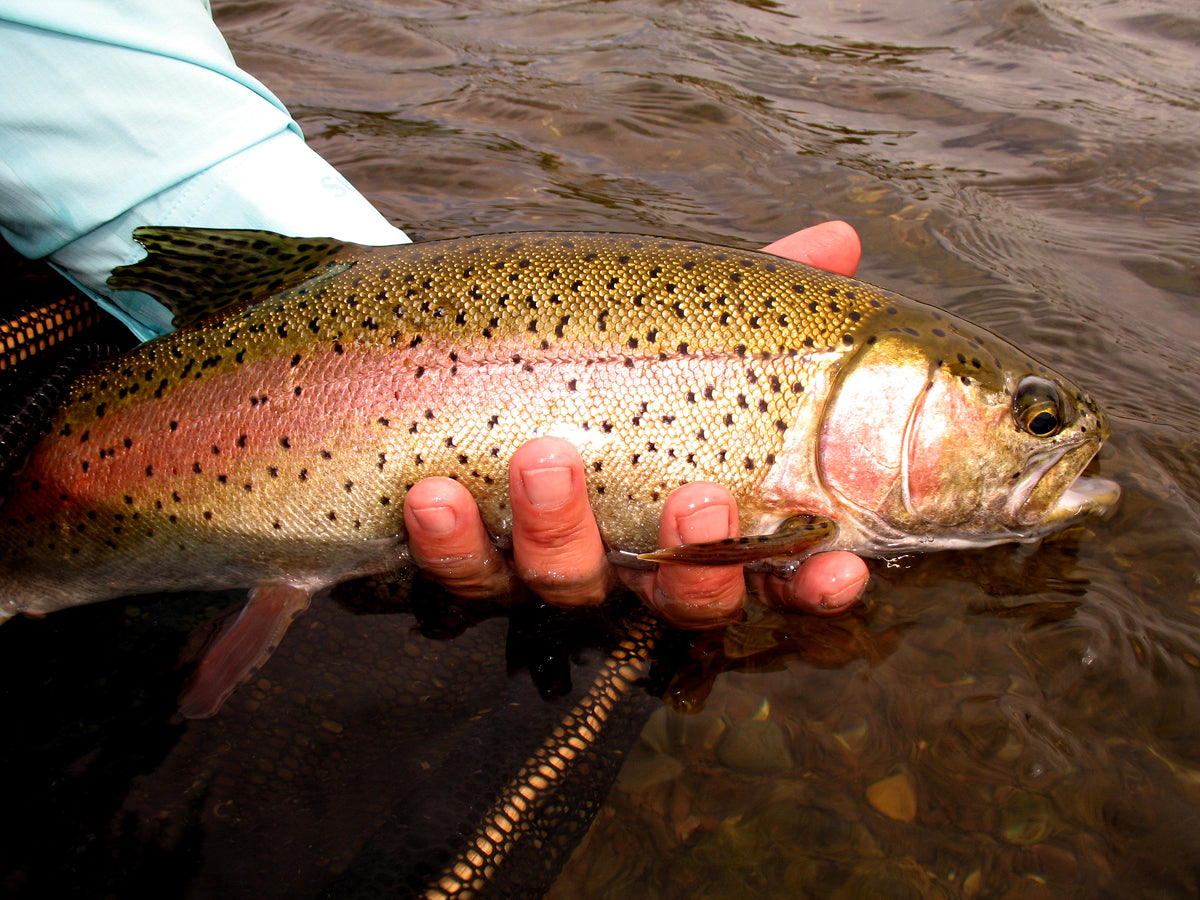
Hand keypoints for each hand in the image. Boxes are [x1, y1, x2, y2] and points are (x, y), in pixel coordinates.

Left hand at [404, 221, 869, 626]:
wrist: (470, 352)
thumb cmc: (607, 348)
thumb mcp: (683, 316)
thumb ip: (756, 289)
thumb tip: (839, 240)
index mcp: (699, 512)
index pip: (775, 566)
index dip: (811, 580)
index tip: (839, 570)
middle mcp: (635, 553)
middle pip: (678, 594)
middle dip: (694, 564)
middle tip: (697, 503)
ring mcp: (554, 559)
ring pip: (567, 580)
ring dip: (559, 531)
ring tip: (543, 460)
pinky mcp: (473, 556)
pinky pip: (464, 571)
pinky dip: (450, 542)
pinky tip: (434, 494)